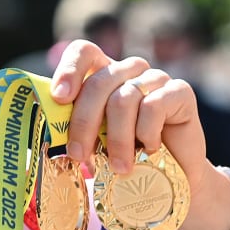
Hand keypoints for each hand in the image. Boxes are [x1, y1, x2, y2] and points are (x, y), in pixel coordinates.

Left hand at [48, 40, 209, 189]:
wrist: (170, 177)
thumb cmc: (123, 155)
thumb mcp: (93, 138)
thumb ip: (73, 125)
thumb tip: (49, 126)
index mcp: (103, 72)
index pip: (83, 51)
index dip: (69, 70)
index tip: (59, 98)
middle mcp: (128, 69)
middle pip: (98, 82)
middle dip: (84, 122)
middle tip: (79, 155)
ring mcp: (155, 77)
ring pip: (123, 99)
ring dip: (117, 138)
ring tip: (118, 166)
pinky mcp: (180, 91)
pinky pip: (153, 106)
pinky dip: (145, 133)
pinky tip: (149, 149)